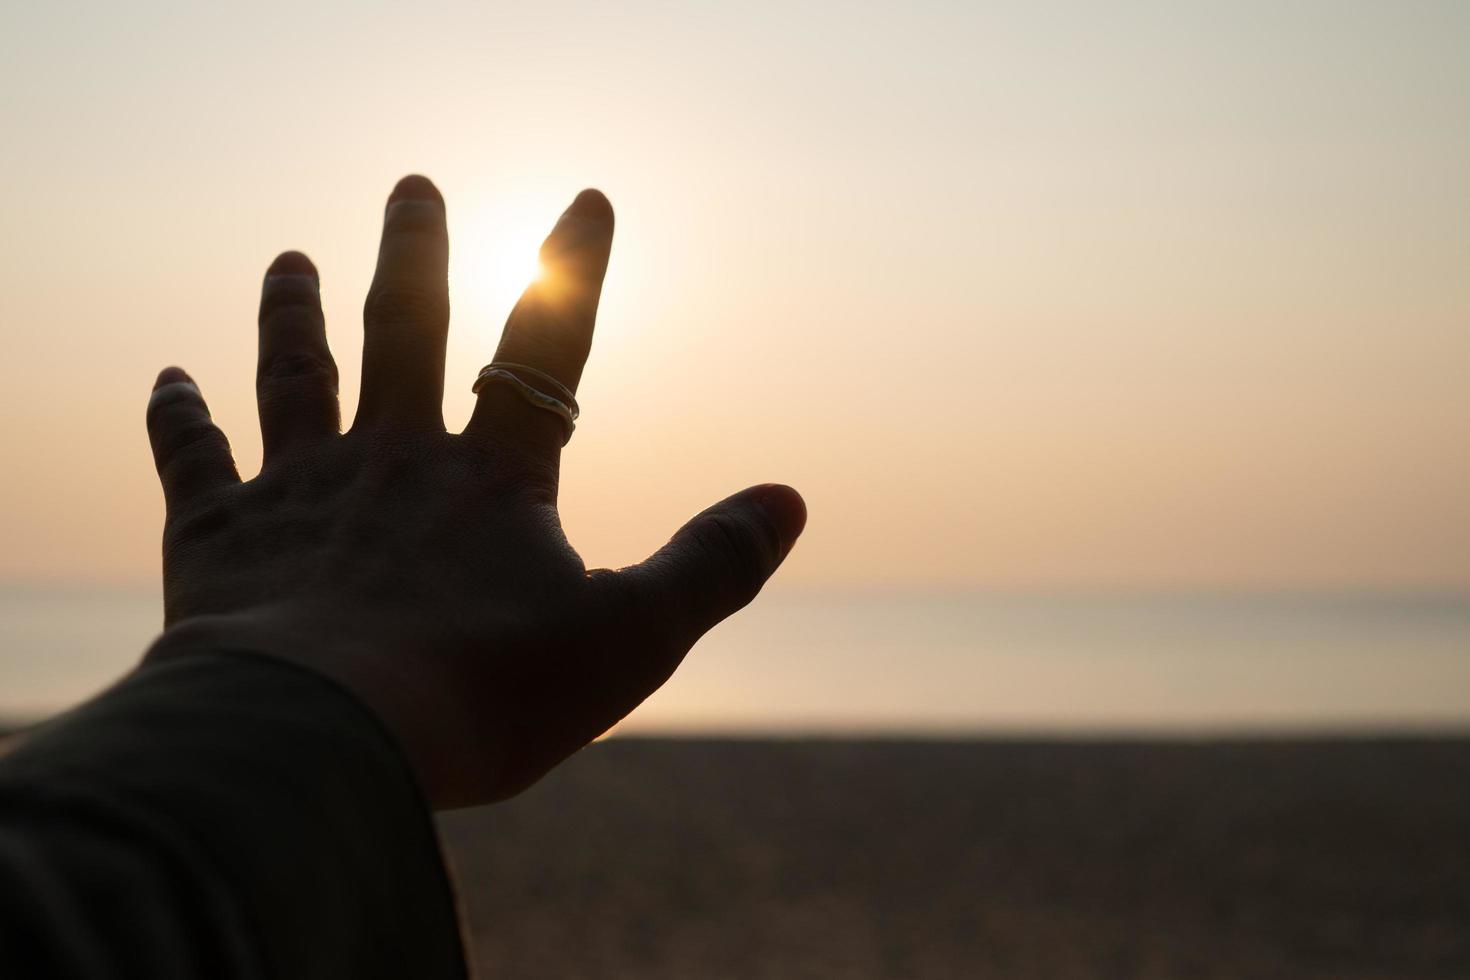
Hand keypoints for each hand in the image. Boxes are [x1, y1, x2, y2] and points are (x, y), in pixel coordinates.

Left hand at [142, 176, 805, 808]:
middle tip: (411, 187)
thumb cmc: (482, 694)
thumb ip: (712, 565)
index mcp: (492, 480)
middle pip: (404, 333)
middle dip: (414, 257)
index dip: (573, 271)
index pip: (547, 350)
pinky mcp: (218, 538)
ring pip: (295, 377)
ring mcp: (300, 491)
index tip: (588, 198)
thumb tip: (790, 499)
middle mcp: (392, 461)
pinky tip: (167, 378)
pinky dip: (179, 417)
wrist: (319, 741)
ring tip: (290, 258)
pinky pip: (194, 460)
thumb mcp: (630, 638)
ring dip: (293, 312)